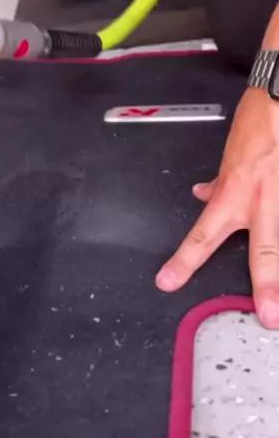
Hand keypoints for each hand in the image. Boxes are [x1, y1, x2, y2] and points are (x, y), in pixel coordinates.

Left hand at [155, 87, 278, 328]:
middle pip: (265, 252)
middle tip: (269, 316)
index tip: (168, 282)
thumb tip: (202, 194)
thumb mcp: (229, 155)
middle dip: (267, 287)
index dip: (183, 261)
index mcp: (234, 195)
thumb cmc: (260, 121)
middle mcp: (263, 202)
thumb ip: (219, 183)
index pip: (202, 235)